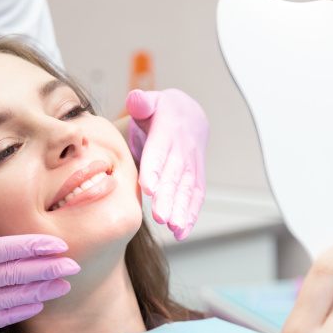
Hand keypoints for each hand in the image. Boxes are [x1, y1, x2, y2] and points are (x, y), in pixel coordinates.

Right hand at [0, 191, 79, 328]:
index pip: (3, 252)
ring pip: (6, 302)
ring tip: (63, 287)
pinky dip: (14, 315)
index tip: (60, 246)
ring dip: (38, 293)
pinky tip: (33, 306)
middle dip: (47, 271)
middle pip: (12, 277)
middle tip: (74, 267)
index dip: (34, 248)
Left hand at [126, 88, 208, 240]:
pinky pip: (196, 196)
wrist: (190, 115)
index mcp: (168, 131)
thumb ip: (142, 102)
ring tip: (173, 228)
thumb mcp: (151, 101)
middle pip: (175, 175)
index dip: (155, 168)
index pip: (160, 151)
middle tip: (159, 216)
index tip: (148, 187)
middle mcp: (183, 150)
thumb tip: (136, 100)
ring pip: (187, 189)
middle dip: (168, 197)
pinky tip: (181, 232)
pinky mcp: (196, 177)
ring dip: (181, 210)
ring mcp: (192, 165)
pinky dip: (191, 215)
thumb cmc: (161, 112)